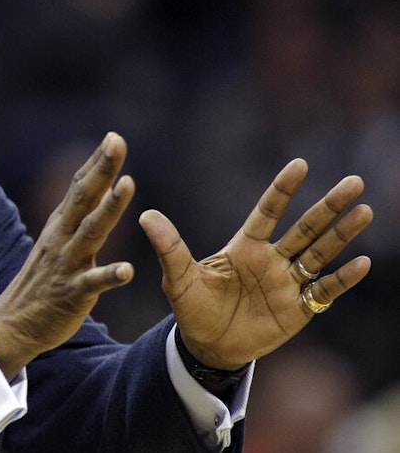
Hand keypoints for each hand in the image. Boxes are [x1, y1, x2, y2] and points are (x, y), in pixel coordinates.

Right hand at [0, 132, 135, 379]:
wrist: (13, 324)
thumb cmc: (42, 280)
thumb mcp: (56, 240)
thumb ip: (76, 215)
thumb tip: (94, 185)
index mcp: (61, 225)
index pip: (80, 186)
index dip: (97, 162)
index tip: (114, 136)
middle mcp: (62, 238)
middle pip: (84, 198)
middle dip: (102, 169)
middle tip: (118, 142)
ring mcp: (67, 264)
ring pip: (91, 232)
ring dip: (110, 208)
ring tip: (129, 184)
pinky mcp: (72, 293)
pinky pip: (92, 283)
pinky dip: (109, 275)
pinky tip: (128, 270)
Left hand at [139, 158, 372, 370]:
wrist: (207, 346)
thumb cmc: (192, 308)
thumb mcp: (177, 278)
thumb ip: (169, 247)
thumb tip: (146, 215)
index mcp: (244, 247)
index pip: (267, 212)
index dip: (282, 190)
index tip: (300, 164)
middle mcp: (271, 260)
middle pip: (305, 228)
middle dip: (328, 206)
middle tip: (353, 183)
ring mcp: (287, 283)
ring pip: (319, 253)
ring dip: (342, 234)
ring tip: (364, 211)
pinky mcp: (298, 309)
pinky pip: (324, 290)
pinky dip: (342, 278)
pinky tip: (362, 262)